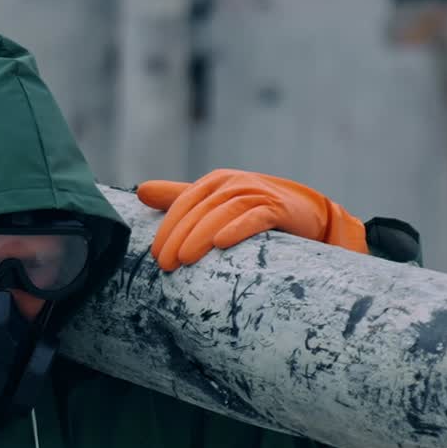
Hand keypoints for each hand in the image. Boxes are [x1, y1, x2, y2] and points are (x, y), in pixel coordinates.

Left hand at [136, 168, 367, 271]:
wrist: (305, 214)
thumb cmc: (252, 209)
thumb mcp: (213, 202)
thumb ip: (179, 197)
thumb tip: (141, 190)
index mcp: (215, 182)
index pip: (183, 203)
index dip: (167, 228)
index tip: (154, 255)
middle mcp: (234, 183)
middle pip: (200, 210)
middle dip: (179, 237)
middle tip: (165, 265)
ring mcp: (256, 193)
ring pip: (222, 213)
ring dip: (201, 236)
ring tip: (184, 259)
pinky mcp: (278, 208)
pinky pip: (255, 217)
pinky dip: (238, 228)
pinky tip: (222, 243)